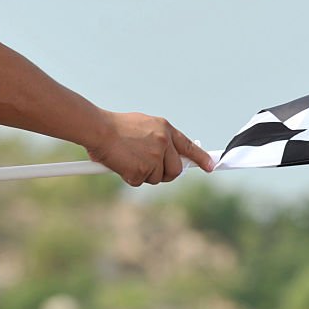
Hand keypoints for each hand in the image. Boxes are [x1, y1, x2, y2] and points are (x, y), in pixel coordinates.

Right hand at [86, 111, 213, 185]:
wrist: (98, 128)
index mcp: (165, 129)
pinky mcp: (142, 170)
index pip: (189, 147)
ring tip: (128, 160)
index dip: (201, 158)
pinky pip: (140, 182)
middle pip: (175, 170)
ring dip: (144, 174)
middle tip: (150, 170)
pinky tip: (121, 165)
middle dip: (165, 174)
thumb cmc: (115, 127)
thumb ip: (157, 139)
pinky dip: (130, 177)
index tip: (211, 166)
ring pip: (157, 178)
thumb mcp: (143, 126)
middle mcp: (164, 143)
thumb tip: (165, 159)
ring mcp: (154, 158)